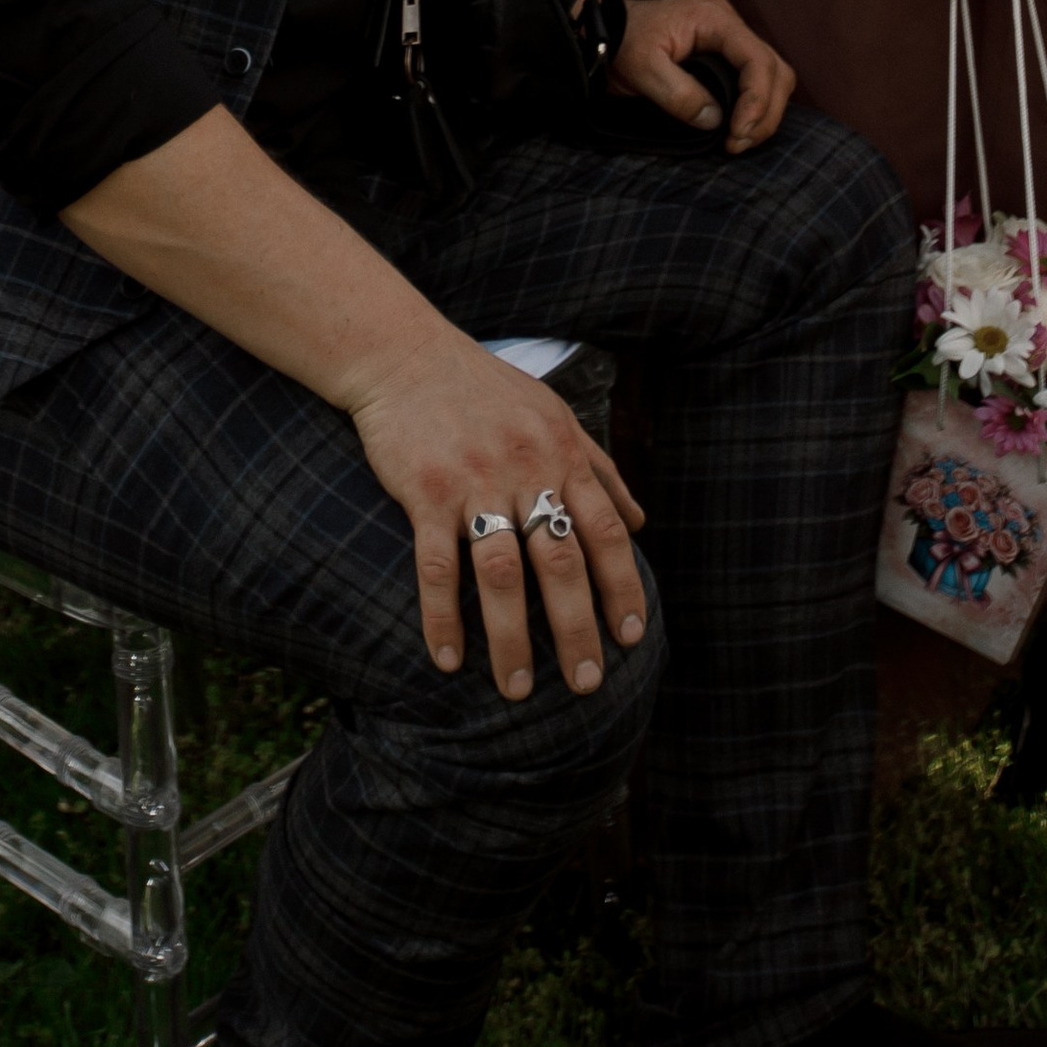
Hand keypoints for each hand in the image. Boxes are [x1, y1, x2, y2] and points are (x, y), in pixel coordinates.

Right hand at [338, 332, 648, 700]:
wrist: (407, 356)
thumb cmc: (486, 390)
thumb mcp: (554, 415)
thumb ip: (598, 467)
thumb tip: (640, 521)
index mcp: (560, 454)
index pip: (605, 531)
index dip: (623, 586)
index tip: (632, 636)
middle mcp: (524, 470)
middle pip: (559, 563)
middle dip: (577, 630)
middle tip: (587, 683)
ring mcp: (474, 483)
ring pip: (501, 574)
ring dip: (511, 639)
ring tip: (519, 690)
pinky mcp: (426, 492)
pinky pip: (437, 567)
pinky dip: (443, 618)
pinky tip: (448, 660)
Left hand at [611, 0, 792, 148]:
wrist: (603, 30)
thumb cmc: (621, 42)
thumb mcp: (642, 68)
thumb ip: (678, 94)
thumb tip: (715, 120)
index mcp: (714, 18)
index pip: (757, 59)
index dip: (757, 100)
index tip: (737, 133)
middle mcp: (729, 24)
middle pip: (775, 69)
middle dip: (765, 112)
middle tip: (738, 144)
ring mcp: (729, 40)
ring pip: (773, 76)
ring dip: (764, 113)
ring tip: (738, 141)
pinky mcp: (725, 56)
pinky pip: (757, 82)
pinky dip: (756, 108)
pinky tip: (737, 129)